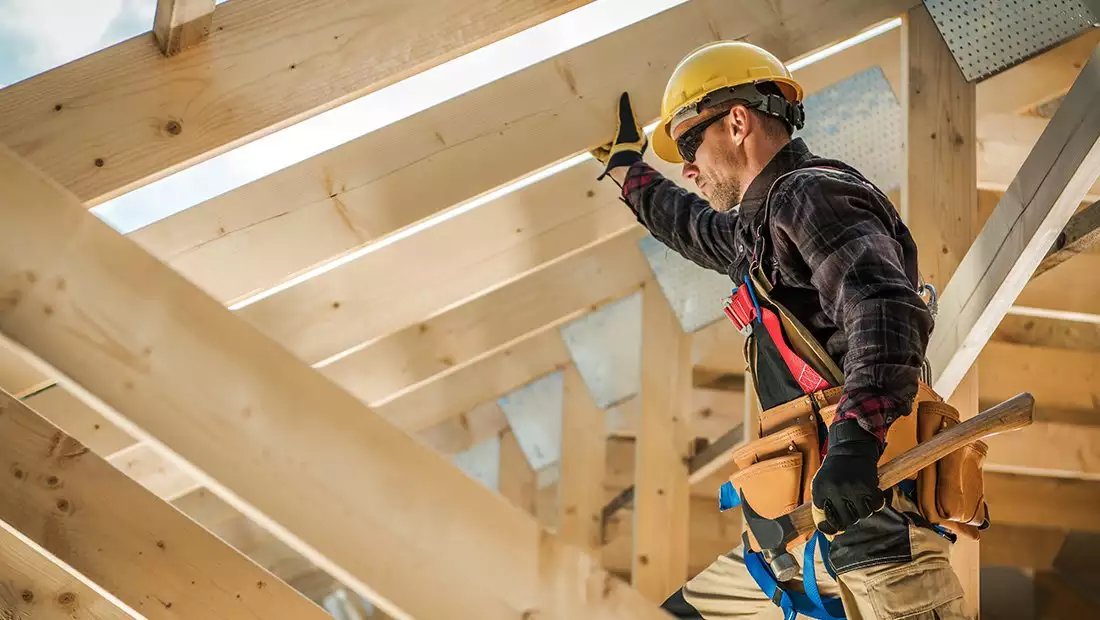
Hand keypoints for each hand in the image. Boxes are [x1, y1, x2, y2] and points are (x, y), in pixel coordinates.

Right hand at [591, 92, 647, 179]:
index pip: (629, 124)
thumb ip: (625, 111)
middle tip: (601, 120)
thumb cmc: (629, 147)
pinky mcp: (610, 160)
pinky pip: (600, 153)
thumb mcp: (628, 125)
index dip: (622, 118)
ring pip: (608, 143)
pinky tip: (588, 143)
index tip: (615, 112)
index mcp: (637, 137)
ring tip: (593, 131)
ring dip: (601, 139)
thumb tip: (625, 95)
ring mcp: (619, 153)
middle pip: (616, 134)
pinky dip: (595, 148)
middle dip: (608, 128)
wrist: (622, 167)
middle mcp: (628, 146)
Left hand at [811, 420, 884, 534]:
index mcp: (820, 490)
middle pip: (846, 521)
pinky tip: (870, 495)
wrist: (850, 449)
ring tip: (859, 499)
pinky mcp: (868, 485)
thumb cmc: (834, 471)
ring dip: (863, 510)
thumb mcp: (821, 485)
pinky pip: (876, 506)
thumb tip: (829, 535)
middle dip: (849, 518)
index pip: (826, 520)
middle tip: (850, 508)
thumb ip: (822, 507)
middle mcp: (835, 490)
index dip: (831, 525)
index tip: (834, 524)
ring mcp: (852, 488)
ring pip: (862, 515)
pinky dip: (876, 504)